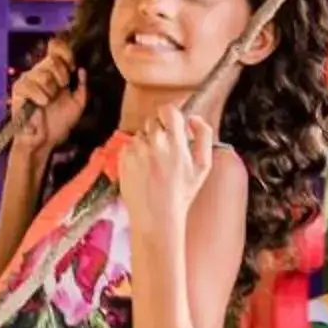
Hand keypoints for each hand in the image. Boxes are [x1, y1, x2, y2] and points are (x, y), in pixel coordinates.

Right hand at [8, 40, 86, 157]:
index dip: (64, 52)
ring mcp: (28, 80)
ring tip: (48, 102)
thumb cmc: (59, 123)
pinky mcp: (18, 89)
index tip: (71, 65)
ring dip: (51, 91)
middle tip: (61, 89)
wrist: (45, 141)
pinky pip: (30, 85)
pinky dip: (39, 96)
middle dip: (61, 76)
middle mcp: (41, 72)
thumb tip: (82, 69)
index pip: (57, 49)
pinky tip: (40, 105)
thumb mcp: (78, 104)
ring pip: (43, 74)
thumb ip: (82, 86)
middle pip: (52, 60)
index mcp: (55, 73)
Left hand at [118, 104, 214, 229]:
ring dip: (147, 143)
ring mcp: (136, 151)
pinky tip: (143, 170)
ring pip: (141, 134)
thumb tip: (195, 119)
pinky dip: (135, 153)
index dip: (171, 113)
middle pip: (154, 121)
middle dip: (160, 131)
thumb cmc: (181, 194)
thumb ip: (204, 136)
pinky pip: (129, 146)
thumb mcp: (203, 167)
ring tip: (154, 165)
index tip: (173, 119)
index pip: (169, 110)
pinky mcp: (123, 159)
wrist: (157, 217)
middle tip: (165, 150)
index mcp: (175, 143)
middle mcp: (154, 144)